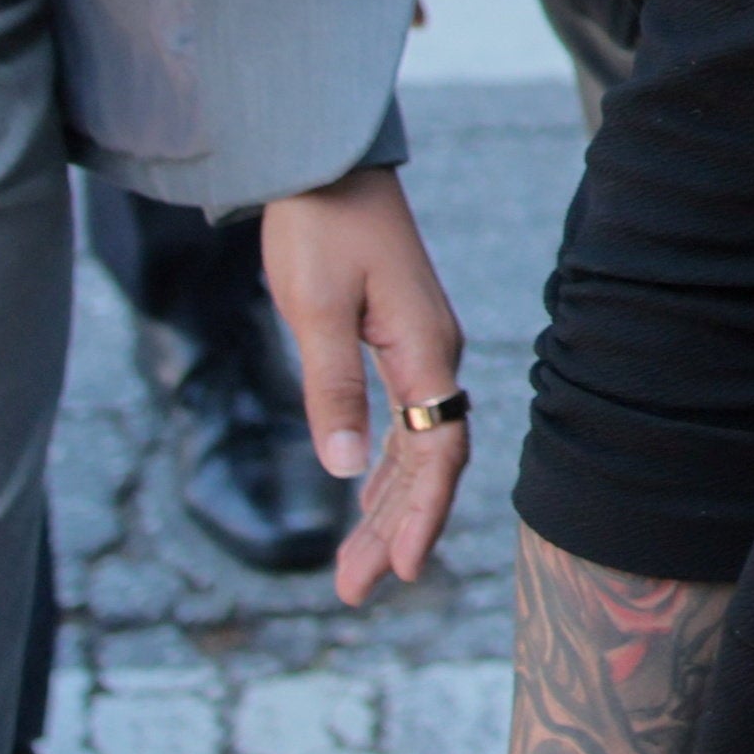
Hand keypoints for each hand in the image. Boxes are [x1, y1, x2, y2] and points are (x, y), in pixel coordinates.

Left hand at [260, 166, 477, 607]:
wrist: (325, 161)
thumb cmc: (320, 226)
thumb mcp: (314, 309)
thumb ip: (332, 388)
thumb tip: (342, 467)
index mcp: (424, 351)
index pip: (438, 452)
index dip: (421, 515)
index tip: (398, 570)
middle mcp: (433, 354)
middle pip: (427, 462)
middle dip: (394, 530)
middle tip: (354, 592)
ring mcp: (419, 347)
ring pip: (415, 446)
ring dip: (387, 507)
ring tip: (354, 566)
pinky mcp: (397, 337)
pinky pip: (403, 420)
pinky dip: (386, 467)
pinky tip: (364, 493)